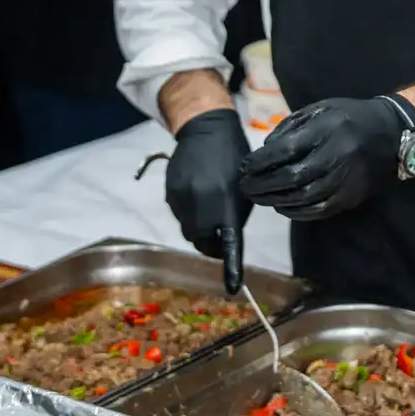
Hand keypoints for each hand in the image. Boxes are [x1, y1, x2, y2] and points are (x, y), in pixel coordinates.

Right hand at [165, 108, 251, 293]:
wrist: (206, 129)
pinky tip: (198, 197)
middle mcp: (201, 205)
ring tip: (210, 209)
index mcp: (225, 203)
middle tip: (221, 236)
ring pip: (189, 230)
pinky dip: (189, 214)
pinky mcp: (169, 193)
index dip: (230, 266)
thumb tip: (226, 238)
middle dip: (211, 244)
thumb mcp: (245, 186)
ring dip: (200, 228)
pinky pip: (179, 215)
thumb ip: (235, 214)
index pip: (228, 242)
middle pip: (202, 241)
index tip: (233, 287)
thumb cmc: (234, 157)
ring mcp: (181, 200)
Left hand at [237, 96, 399, 220]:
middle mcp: (336, 156)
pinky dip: (296, 211)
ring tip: (258, 197)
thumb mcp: (321, 109)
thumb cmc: (351, 118)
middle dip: (262, 184)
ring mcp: (345, 179)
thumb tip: (265, 149)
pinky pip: (318, 210)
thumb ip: (292, 126)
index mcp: (327, 130)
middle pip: (291, 177)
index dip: (261, 161)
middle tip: (245, 186)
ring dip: (274, 200)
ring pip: (303, 197)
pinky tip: (282, 206)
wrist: (393, 133)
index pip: (286, 150)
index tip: (244, 166)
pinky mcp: (350, 197)